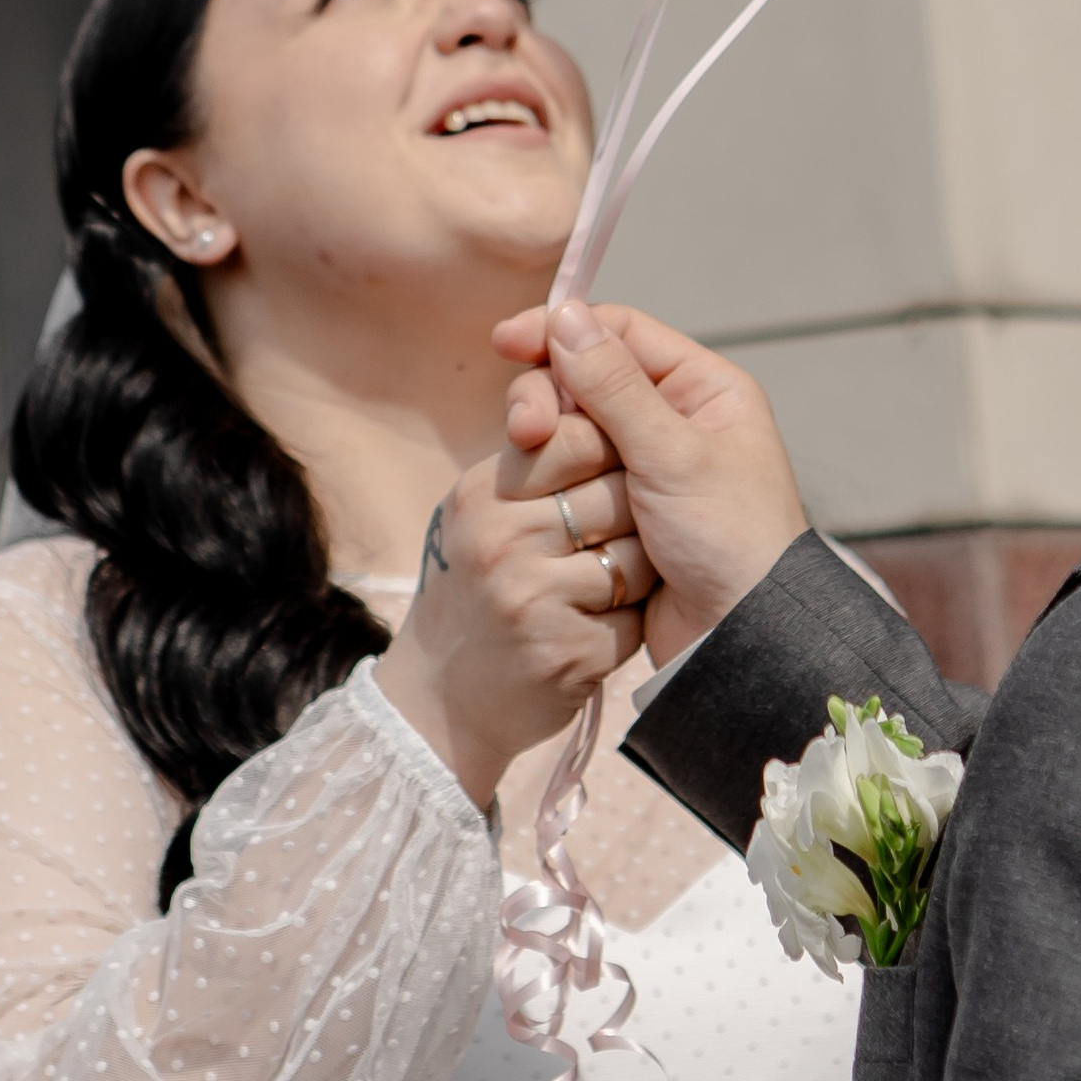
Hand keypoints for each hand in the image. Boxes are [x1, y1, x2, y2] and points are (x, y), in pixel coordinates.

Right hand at [375, 445, 653, 809]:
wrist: (443, 701)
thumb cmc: (478, 589)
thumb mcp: (486, 513)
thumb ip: (534, 457)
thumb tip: (585, 378)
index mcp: (482, 494)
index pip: (573, 434)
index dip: (611, 446)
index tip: (616, 468)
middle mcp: (501, 540)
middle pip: (616, 492)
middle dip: (633, 512)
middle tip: (616, 536)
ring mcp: (533, 600)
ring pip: (634, 558)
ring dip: (637, 575)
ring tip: (605, 586)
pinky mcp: (566, 654)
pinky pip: (633, 620)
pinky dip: (628, 627)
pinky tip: (599, 632)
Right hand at [494, 297, 806, 668]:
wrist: (743, 641)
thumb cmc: (731, 540)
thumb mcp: (672, 456)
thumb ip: (615, 386)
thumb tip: (566, 314)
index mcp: (703, 389)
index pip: (620, 332)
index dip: (561, 331)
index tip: (505, 342)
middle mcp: (677, 419)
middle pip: (590, 380)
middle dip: (549, 396)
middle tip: (521, 429)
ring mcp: (650, 467)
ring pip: (577, 429)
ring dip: (550, 441)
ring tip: (531, 464)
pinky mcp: (625, 512)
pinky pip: (576, 478)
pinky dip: (555, 478)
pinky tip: (537, 492)